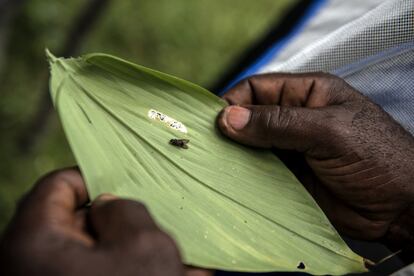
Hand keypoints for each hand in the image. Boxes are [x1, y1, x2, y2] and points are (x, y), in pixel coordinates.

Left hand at [0, 168, 183, 275]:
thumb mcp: (144, 243)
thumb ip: (126, 208)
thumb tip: (109, 205)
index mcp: (35, 243)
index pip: (58, 186)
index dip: (94, 177)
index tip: (125, 185)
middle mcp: (32, 266)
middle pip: (75, 221)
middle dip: (118, 221)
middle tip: (151, 225)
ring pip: (92, 252)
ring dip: (130, 250)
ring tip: (168, 259)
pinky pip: (96, 273)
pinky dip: (127, 270)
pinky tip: (165, 275)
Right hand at [217, 73, 413, 251]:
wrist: (400, 208)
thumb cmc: (375, 157)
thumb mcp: (327, 132)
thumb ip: (278, 123)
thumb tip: (228, 117)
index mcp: (307, 93)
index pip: (258, 88)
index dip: (233, 100)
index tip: (213, 122)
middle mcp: (295, 117)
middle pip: (250, 116)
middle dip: (229, 129)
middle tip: (208, 145)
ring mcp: (290, 147)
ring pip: (251, 145)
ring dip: (234, 154)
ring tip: (215, 164)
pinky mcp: (288, 175)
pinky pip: (258, 170)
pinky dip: (244, 174)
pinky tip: (233, 180)